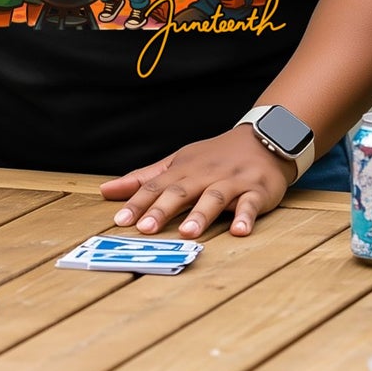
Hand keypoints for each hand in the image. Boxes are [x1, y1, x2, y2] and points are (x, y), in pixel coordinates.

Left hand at [100, 124, 290, 236]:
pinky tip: (239, 231)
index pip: (156, 185)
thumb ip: (144, 178)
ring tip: (187, 233)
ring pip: (214, 197)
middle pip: (181, 191)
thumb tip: (106, 190)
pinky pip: (251, 203)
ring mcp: (232, 181)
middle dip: (163, 209)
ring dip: (201, 214)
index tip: (120, 219)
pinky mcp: (257, 190)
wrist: (265, 137)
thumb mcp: (178, 162)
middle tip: (146, 229)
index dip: (138, 202)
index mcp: (184, 169)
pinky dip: (246, 216)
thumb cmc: (215, 156)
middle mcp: (205, 174)